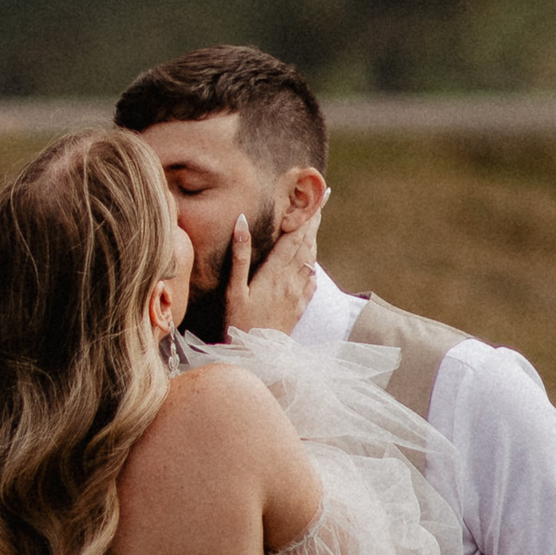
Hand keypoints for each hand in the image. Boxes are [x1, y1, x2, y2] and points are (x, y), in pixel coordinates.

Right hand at [223, 200, 319, 336]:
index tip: (317, 199)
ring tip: (315, 226)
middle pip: (306, 244)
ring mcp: (298, 294)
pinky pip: (311, 280)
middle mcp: (291, 279)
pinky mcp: (299, 307)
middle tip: (321, 203)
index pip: (294, 236)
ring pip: (310, 260)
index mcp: (275, 271)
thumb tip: (241, 221)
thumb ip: (239, 255)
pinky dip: (312, 266)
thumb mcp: (234, 288)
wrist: (259, 355)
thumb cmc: (240, 322)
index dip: (306, 216)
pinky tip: (311, 264)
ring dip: (313, 241)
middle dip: (313, 223)